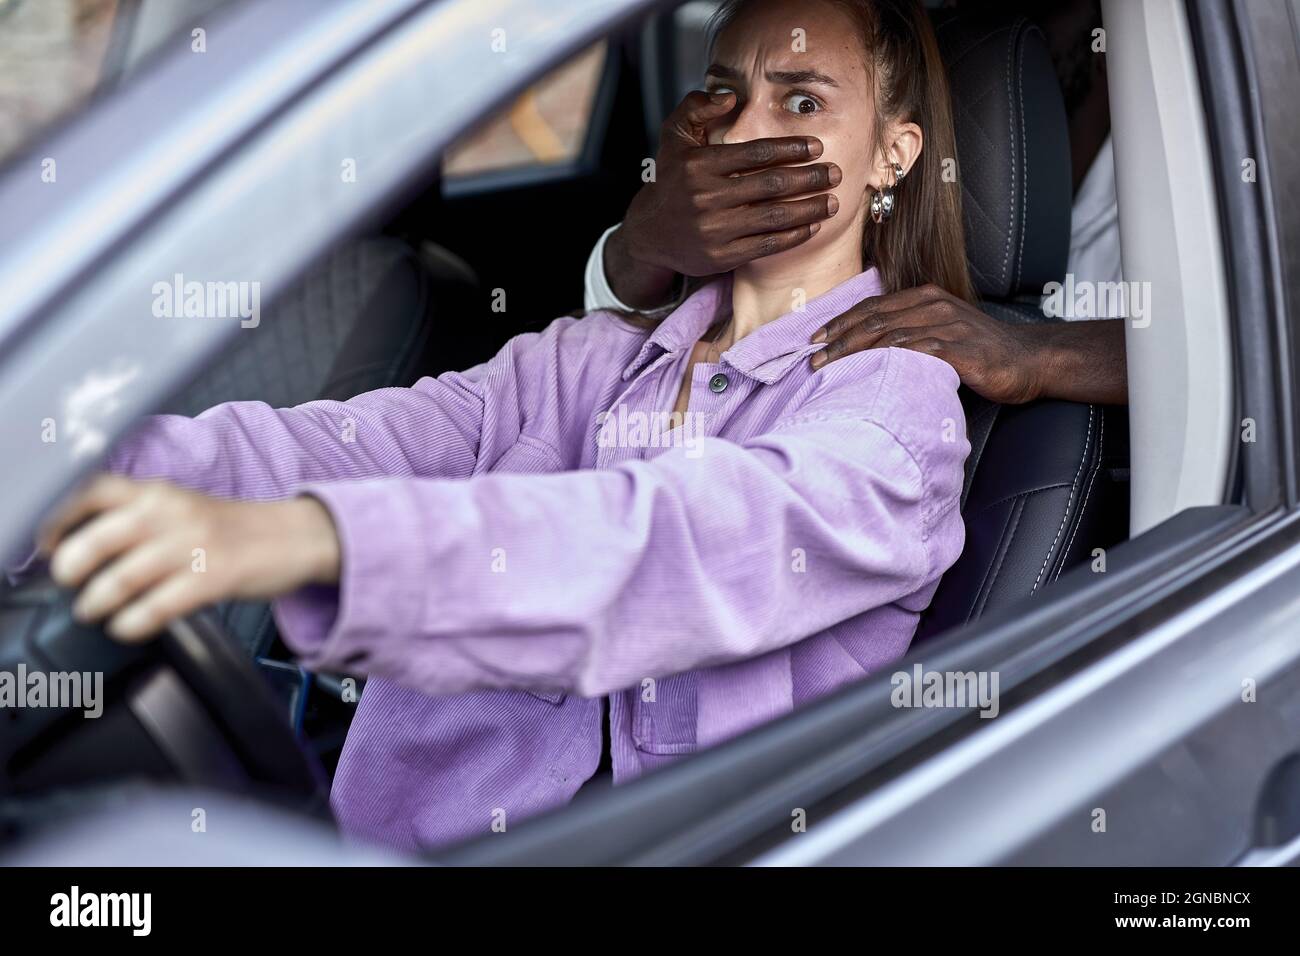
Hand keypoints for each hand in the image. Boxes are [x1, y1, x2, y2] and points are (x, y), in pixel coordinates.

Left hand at [36, 475, 340, 641]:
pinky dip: (132, 623)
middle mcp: (171, 513)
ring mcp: (194, 546)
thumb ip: (133, 519)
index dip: (58, 518)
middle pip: (99, 538)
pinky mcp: (214, 578)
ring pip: (123, 578)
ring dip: (96, 603)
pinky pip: (157, 607)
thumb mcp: (180, 508)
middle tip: (69, 585)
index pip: (91, 490)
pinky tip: (128, 627)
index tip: (47, 544)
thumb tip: (74, 548)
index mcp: (157, 492)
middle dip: (71, 569)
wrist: (294, 536)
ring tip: (94, 612)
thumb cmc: (231, 529)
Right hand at [606, 90, 840, 307]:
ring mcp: (714, 230)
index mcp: (698, 165)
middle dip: (810, 179)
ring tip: (833, 201)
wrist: (648, 234)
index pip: (756, 153)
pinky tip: (812, 226)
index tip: (817, 147)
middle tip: (835, 173)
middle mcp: (706, 198)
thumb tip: (730, 96)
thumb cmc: (669, 181)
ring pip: (775, 217)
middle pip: (772, 185)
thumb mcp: (674, 137)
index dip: (791, 149)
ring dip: (810, 209)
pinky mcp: (722, 256)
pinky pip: (767, 244)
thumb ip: (697, 107)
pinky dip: (794, 236)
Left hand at [810, 284, 1049, 403]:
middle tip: (812, 358)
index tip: (815, 338)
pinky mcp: (959, 349)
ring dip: (853, 352)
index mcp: (926, 298)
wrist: (1029, 360)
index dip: (841, 321)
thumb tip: (871, 348)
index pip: (873, 306)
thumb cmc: (982, 352)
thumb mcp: (943, 332)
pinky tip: (867, 372)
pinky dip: (887, 361)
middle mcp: (933, 306)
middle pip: (874, 319)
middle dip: (838, 339)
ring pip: (888, 335)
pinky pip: (916, 352)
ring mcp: (947, 326)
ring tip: (828, 369)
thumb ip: (912, 331)